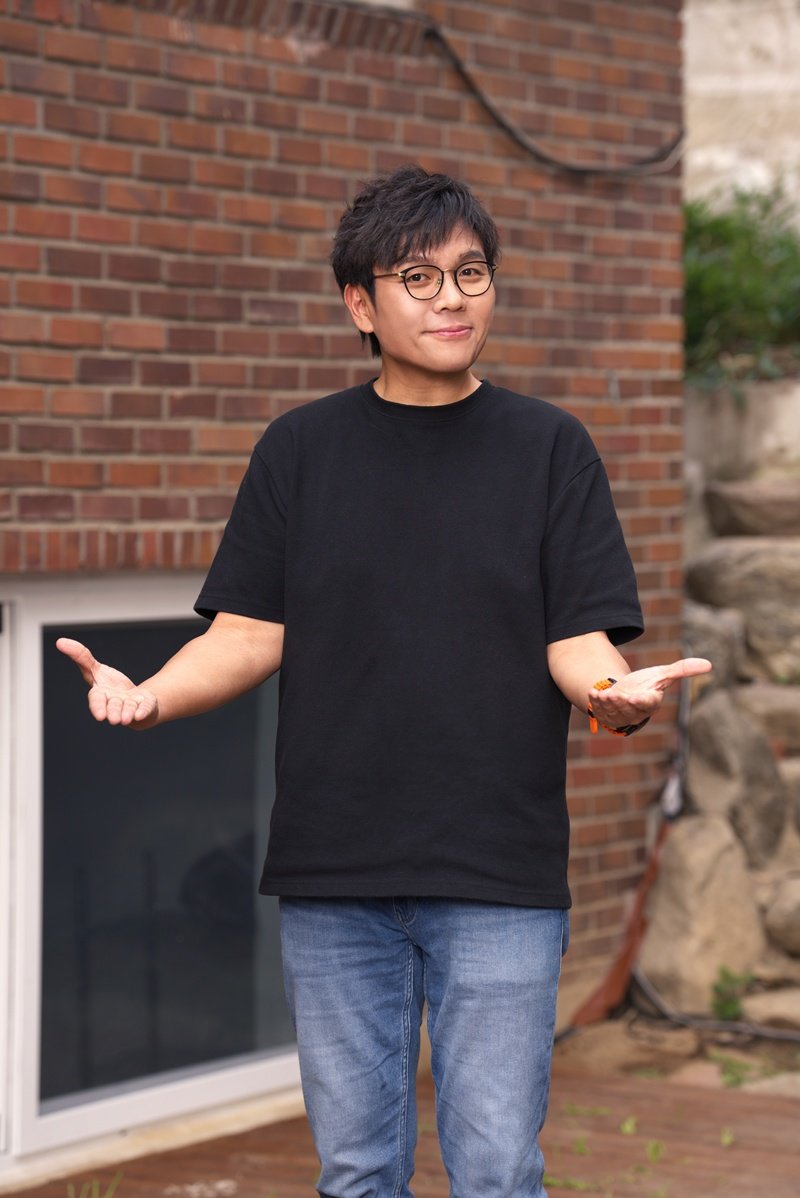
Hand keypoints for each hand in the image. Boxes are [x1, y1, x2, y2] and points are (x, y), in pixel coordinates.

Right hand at [56, 637, 158, 727]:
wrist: (135, 701)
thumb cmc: (111, 686)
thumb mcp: (96, 669)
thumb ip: (80, 657)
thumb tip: (60, 641)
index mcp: (101, 696)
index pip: (97, 700)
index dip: (97, 707)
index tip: (99, 716)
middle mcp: (115, 704)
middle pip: (114, 707)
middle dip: (114, 711)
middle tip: (115, 719)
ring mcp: (130, 707)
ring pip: (129, 709)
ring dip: (128, 712)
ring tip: (126, 718)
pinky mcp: (145, 707)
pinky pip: (144, 710)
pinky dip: (142, 711)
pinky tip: (140, 714)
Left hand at [588, 657, 710, 729]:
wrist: (625, 693)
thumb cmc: (646, 685)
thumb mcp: (662, 675)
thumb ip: (682, 670)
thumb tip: (709, 664)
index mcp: (650, 702)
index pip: (648, 703)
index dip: (642, 701)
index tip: (636, 697)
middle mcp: (635, 712)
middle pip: (627, 708)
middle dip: (620, 702)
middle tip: (614, 694)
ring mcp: (620, 715)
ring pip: (612, 710)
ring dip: (606, 702)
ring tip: (603, 694)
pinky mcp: (606, 714)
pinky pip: (599, 709)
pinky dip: (595, 701)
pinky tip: (593, 693)